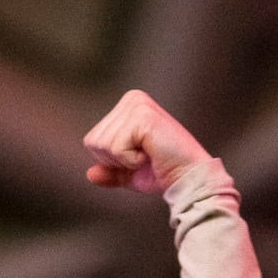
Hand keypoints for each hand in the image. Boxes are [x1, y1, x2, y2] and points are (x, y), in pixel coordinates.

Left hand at [83, 89, 213, 194]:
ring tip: (149, 154)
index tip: (138, 157)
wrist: (188, 179)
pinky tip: (152, 153)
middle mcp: (131, 99)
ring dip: (124, 160)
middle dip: (115, 160)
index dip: (110, 160)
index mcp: (126, 106)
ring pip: (103, 145)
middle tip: (144, 157)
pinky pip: (116, 148)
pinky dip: (131, 160)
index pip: (92, 140)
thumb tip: (89, 174)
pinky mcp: (143, 116)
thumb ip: (110, 171)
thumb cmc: (163, 174)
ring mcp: (137, 105)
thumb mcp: (130, 173)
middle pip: (93, 141)